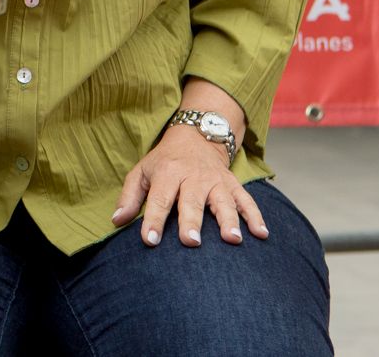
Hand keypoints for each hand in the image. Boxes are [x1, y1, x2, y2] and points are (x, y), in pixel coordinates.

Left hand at [110, 126, 269, 247]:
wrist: (196, 136)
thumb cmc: (164, 161)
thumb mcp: (142, 171)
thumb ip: (130, 197)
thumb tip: (116, 221)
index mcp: (167, 174)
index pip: (159, 199)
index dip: (153, 220)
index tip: (150, 241)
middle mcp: (192, 177)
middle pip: (191, 201)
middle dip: (191, 221)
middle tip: (192, 241)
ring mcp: (216, 181)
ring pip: (223, 201)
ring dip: (229, 220)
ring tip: (232, 240)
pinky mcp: (233, 184)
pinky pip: (247, 200)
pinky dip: (256, 216)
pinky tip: (262, 234)